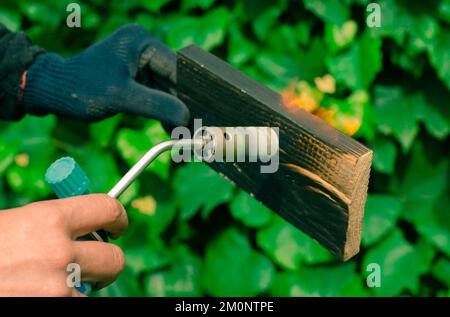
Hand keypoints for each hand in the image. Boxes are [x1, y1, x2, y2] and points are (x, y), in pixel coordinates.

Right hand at [0, 194, 127, 296]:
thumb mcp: (12, 222)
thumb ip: (49, 222)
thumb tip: (79, 224)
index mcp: (49, 218)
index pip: (108, 209)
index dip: (119, 218)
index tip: (117, 227)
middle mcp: (61, 251)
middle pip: (115, 258)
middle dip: (108, 262)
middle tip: (96, 266)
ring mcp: (59, 286)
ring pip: (94, 287)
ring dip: (80, 286)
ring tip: (51, 284)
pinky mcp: (56, 307)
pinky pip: (78, 301)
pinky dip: (66, 300)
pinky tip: (38, 295)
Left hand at [23, 24, 188, 124]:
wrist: (55, 91)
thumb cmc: (83, 89)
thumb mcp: (122, 97)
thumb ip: (156, 105)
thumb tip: (185, 118)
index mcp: (142, 42)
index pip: (176, 70)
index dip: (188, 96)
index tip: (198, 119)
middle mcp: (144, 48)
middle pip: (173, 80)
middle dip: (181, 106)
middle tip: (192, 130)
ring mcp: (140, 63)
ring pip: (166, 90)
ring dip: (173, 111)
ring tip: (183, 134)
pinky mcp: (136, 77)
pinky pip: (156, 94)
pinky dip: (162, 111)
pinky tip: (170, 128)